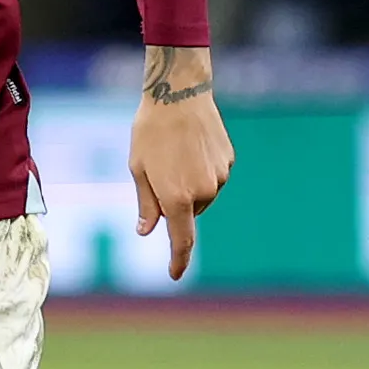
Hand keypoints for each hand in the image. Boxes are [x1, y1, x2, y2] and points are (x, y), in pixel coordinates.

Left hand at [127, 45, 232, 281]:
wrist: (179, 93)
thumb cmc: (150, 132)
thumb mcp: (138, 169)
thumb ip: (147, 204)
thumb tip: (147, 231)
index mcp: (177, 198)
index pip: (181, 240)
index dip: (178, 260)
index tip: (174, 274)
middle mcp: (203, 192)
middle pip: (188, 213)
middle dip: (174, 202)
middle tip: (159, 172)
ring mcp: (220, 177)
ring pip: (202, 195)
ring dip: (188, 185)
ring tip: (175, 153)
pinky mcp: (229, 162)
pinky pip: (213, 177)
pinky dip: (201, 170)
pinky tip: (190, 146)